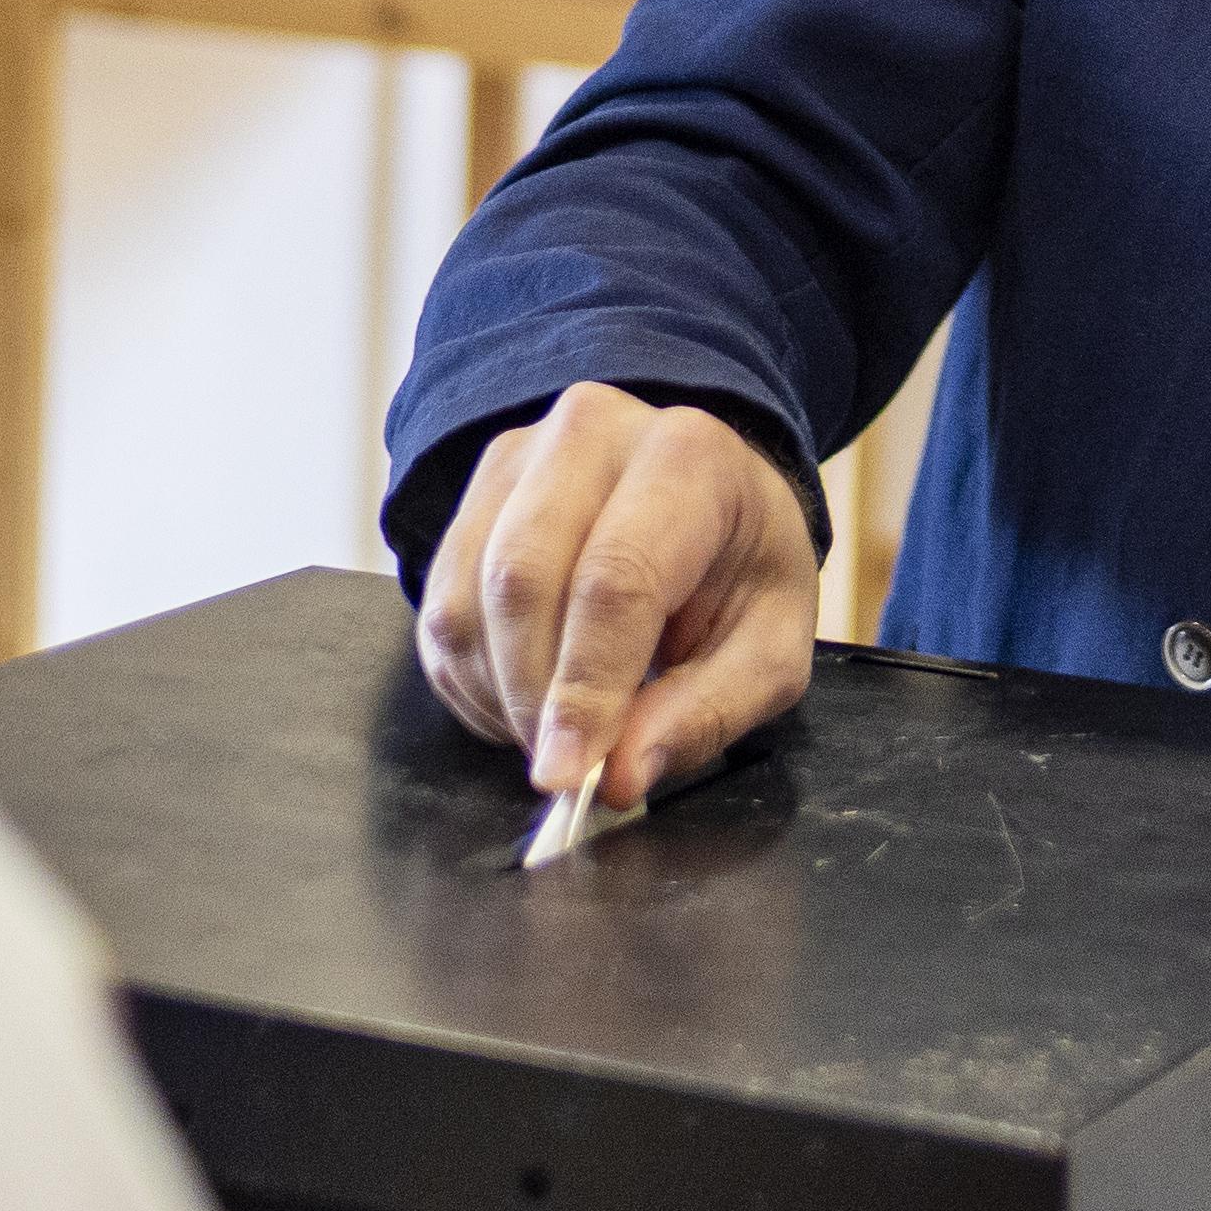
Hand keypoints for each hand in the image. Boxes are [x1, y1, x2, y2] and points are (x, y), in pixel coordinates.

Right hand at [415, 382, 821, 808]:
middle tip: (564, 766)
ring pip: (467, 598)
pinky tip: (523, 694)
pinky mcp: (475, 492)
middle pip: (522, 580)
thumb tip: (619, 777)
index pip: (615, 579)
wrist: (708, 496)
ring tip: (554, 727)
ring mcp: (521, 456)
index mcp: (688, 457)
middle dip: (533, 697)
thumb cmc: (741, 570)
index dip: (584, 688)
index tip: (567, 775)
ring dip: (497, 694)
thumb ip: (706, 713)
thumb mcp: (769, 649)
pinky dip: (471, 679)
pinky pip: (440, 606)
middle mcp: (592, 433)